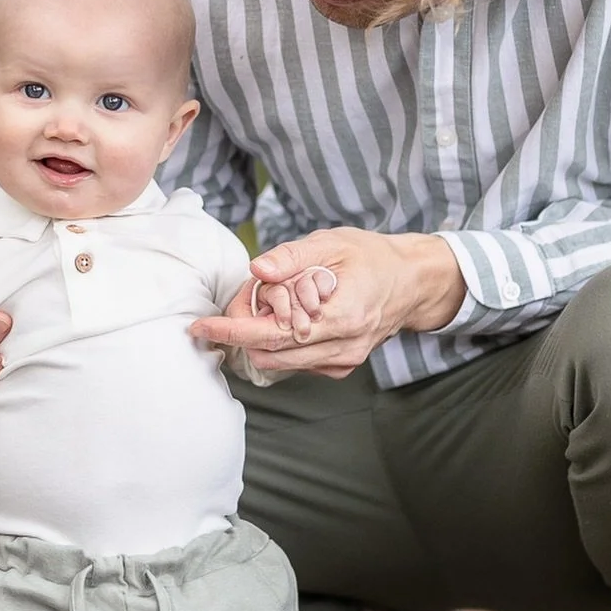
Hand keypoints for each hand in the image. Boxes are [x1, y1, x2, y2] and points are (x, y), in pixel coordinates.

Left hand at [191, 228, 466, 378]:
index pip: (272, 334)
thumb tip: (257, 270)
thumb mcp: (332, 243)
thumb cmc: (371, 257)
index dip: (231, 332)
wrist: (411, 283)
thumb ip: (292, 258)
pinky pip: (295, 361)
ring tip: (275, 299)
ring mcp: (342, 362)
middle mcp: (342, 348)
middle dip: (245, 327)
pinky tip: (292, 314)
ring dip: (262, 335)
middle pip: (269, 353)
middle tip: (250, 293)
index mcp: (342, 317)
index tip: (200, 327)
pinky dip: (280, 341)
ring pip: (278, 361)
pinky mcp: (339, 367)